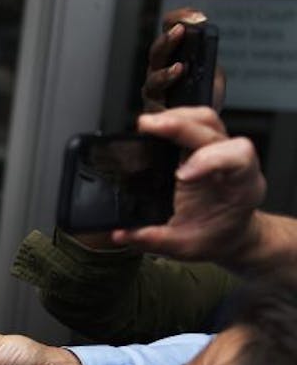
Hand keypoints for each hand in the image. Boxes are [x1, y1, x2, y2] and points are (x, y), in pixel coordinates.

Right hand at [111, 108, 264, 266]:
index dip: (208, 159)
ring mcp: (221, 150)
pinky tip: (155, 128)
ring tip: (148, 125)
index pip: (237, 157)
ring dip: (176, 116)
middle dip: (180, 124)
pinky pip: (196, 122)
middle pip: (214, 129)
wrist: (231, 234)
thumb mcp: (187, 248)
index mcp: (241, 187)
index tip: (179, 176)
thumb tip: (123, 233)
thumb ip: (155, 240)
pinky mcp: (206, 146)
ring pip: (206, 118)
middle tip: (147, 128)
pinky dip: (174, 119)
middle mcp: (235, 164)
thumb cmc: (216, 236)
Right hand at [141, 8, 225, 111]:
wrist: (200, 122)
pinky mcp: (153, 109)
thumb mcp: (212, 72)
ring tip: (179, 68)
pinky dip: (164, 103)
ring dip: (166, 72)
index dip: (180, 18)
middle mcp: (158, 68)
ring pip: (154, 77)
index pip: (170, 28)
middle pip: (158, 50)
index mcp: (172, 53)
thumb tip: (205, 48)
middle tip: (180, 30)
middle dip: (168, 39)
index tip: (197, 16)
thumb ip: (207, 59)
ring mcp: (154, 88)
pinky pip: (155, 104)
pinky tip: (171, 100)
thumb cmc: (203, 95)